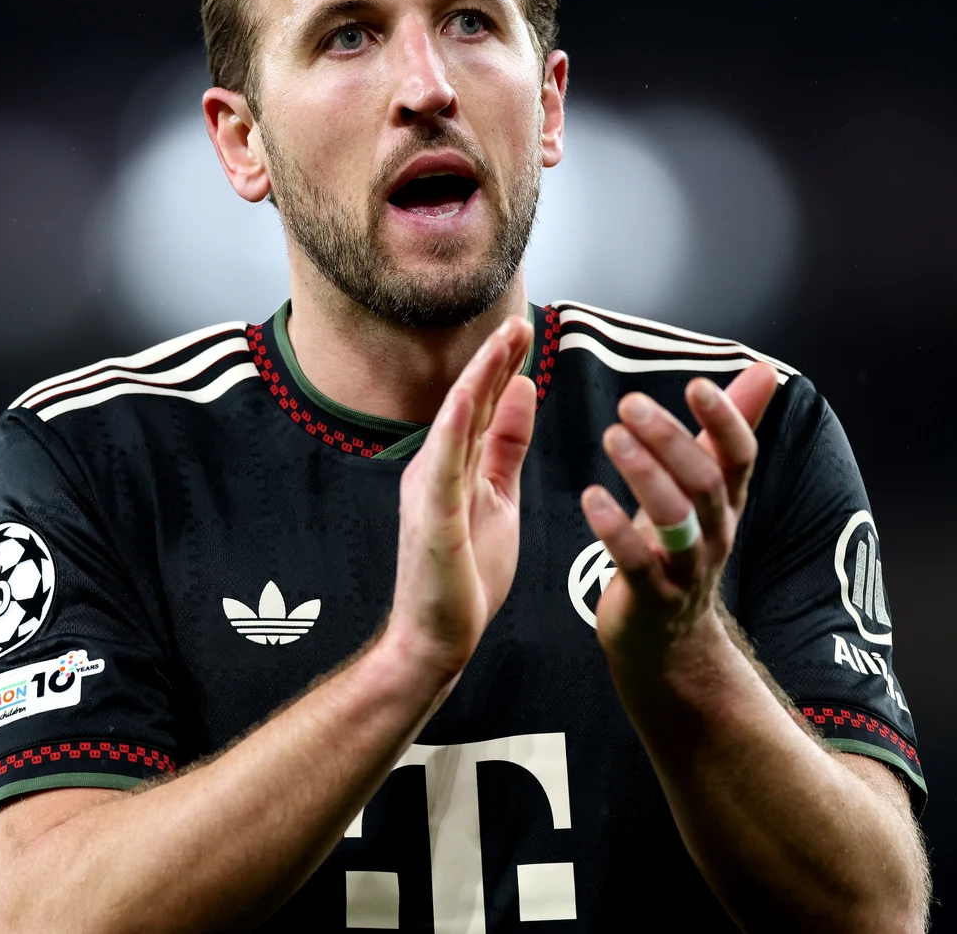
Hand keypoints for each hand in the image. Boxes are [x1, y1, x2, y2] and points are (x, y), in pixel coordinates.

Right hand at [384, 316, 536, 677]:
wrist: (438, 638)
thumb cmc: (466, 575)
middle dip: (494, 358)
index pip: (484, 405)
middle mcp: (436, 467)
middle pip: (470, 402)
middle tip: (520, 318)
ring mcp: (430, 489)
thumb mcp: (499, 498)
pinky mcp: (432, 516)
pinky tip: (469, 397)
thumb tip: (523, 391)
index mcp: (455, 464)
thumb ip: (507, 447)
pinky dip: (455, 427)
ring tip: (503, 342)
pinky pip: (443, 465)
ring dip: (479, 378)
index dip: (503, 365)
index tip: (525, 329)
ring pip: (456, 422)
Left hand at [580, 364, 779, 671]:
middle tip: (629, 403)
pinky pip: (637, 562)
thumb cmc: (678, 548)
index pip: (741, 456)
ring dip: (644, 476)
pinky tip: (591, 497)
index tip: (698, 384)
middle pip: (706, 482)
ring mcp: (685, 568)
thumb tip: (766, 370)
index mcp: (726, 503)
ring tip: (612, 437)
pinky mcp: (651, 597)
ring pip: (675, 520)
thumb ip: (726, 431)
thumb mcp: (706, 489)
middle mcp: (714, 533)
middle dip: (671, 440)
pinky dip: (614, 529)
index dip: (726, 420)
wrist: (666, 641)